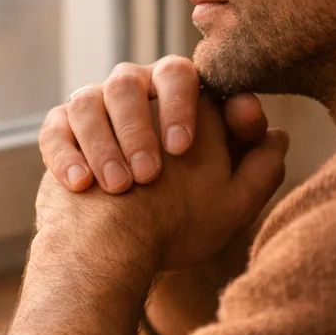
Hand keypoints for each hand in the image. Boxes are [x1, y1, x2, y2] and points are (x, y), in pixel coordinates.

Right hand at [2, 101, 287, 334]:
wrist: (112, 259)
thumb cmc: (176, 230)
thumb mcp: (230, 206)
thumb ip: (262, 169)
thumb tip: (279, 135)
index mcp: (177, 102)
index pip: (184, 75)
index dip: (185, 103)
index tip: (185, 146)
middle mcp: (133, 96)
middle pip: (128, 80)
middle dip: (140, 125)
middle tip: (150, 171)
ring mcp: (92, 112)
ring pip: (88, 101)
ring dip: (105, 144)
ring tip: (119, 187)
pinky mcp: (60, 133)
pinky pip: (56, 128)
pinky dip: (68, 155)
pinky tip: (83, 185)